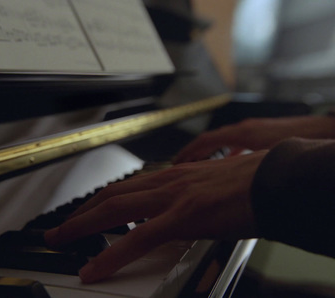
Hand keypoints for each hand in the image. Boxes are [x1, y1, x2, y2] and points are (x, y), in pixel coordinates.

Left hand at [44, 151, 266, 282]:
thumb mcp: (209, 189)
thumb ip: (188, 201)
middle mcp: (167, 182)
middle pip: (111, 196)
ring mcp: (173, 198)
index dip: (100, 200)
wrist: (274, 179)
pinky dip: (111, 254)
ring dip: (82, 225)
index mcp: (174, 177)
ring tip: (61, 239)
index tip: (85, 211)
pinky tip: (94, 268)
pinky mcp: (183, 216)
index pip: (126, 188)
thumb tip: (177, 215)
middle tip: (59, 228)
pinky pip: (138, 238)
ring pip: (114, 210)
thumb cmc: (248, 184)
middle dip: (80, 213)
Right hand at [174, 116, 334, 162]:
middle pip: (211, 139)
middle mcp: (244, 129)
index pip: (207, 139)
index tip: (177, 159)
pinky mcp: (260, 134)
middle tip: (181, 163)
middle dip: (195, 151)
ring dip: (210, 151)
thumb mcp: (267, 157)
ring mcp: (252, 130)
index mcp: (242, 133)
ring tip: (200, 163)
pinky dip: (227, 151)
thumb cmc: (297, 140)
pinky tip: (230, 159)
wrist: (322, 130)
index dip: (189, 150)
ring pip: (223, 141)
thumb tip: (226, 179)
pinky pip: (236, 142)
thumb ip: (245, 166)